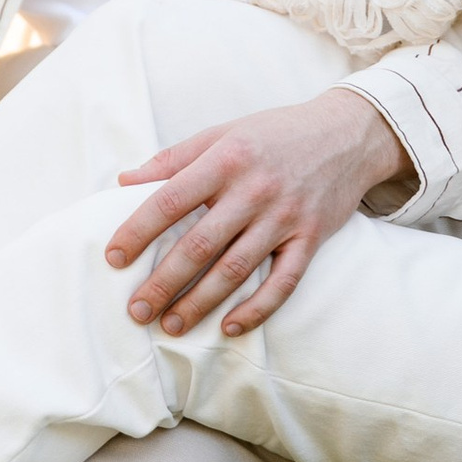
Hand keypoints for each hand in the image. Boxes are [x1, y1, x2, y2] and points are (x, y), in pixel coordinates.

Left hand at [103, 89, 411, 337]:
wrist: (348, 133)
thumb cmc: (275, 133)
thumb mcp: (222, 133)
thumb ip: (173, 158)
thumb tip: (124, 181)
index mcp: (225, 159)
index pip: (170, 200)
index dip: (138, 231)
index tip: (113, 259)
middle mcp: (254, 190)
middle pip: (199, 244)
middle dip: (163, 282)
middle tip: (136, 310)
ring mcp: (285, 217)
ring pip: (236, 269)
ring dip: (201, 303)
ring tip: (171, 325)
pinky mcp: (311, 238)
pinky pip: (283, 282)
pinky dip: (257, 308)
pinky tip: (229, 327)